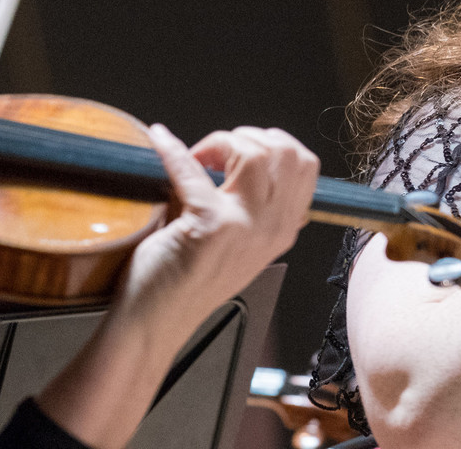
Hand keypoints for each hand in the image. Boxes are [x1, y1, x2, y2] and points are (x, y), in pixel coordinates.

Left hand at [118, 124, 316, 326]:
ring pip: (255, 153)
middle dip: (248, 136)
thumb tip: (234, 153)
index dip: (272, 143)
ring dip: (220, 142)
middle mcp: (272, 229)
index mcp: (282, 230)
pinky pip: (194, 169)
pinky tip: (160, 141)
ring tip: (197, 156)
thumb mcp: (239, 241)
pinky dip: (172, 149)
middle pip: (286, 152)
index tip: (241, 149)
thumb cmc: (186, 281)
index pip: (305, 165)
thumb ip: (252, 205)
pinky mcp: (210, 226)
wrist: (155, 323)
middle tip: (216, 152)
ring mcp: (245, 227)